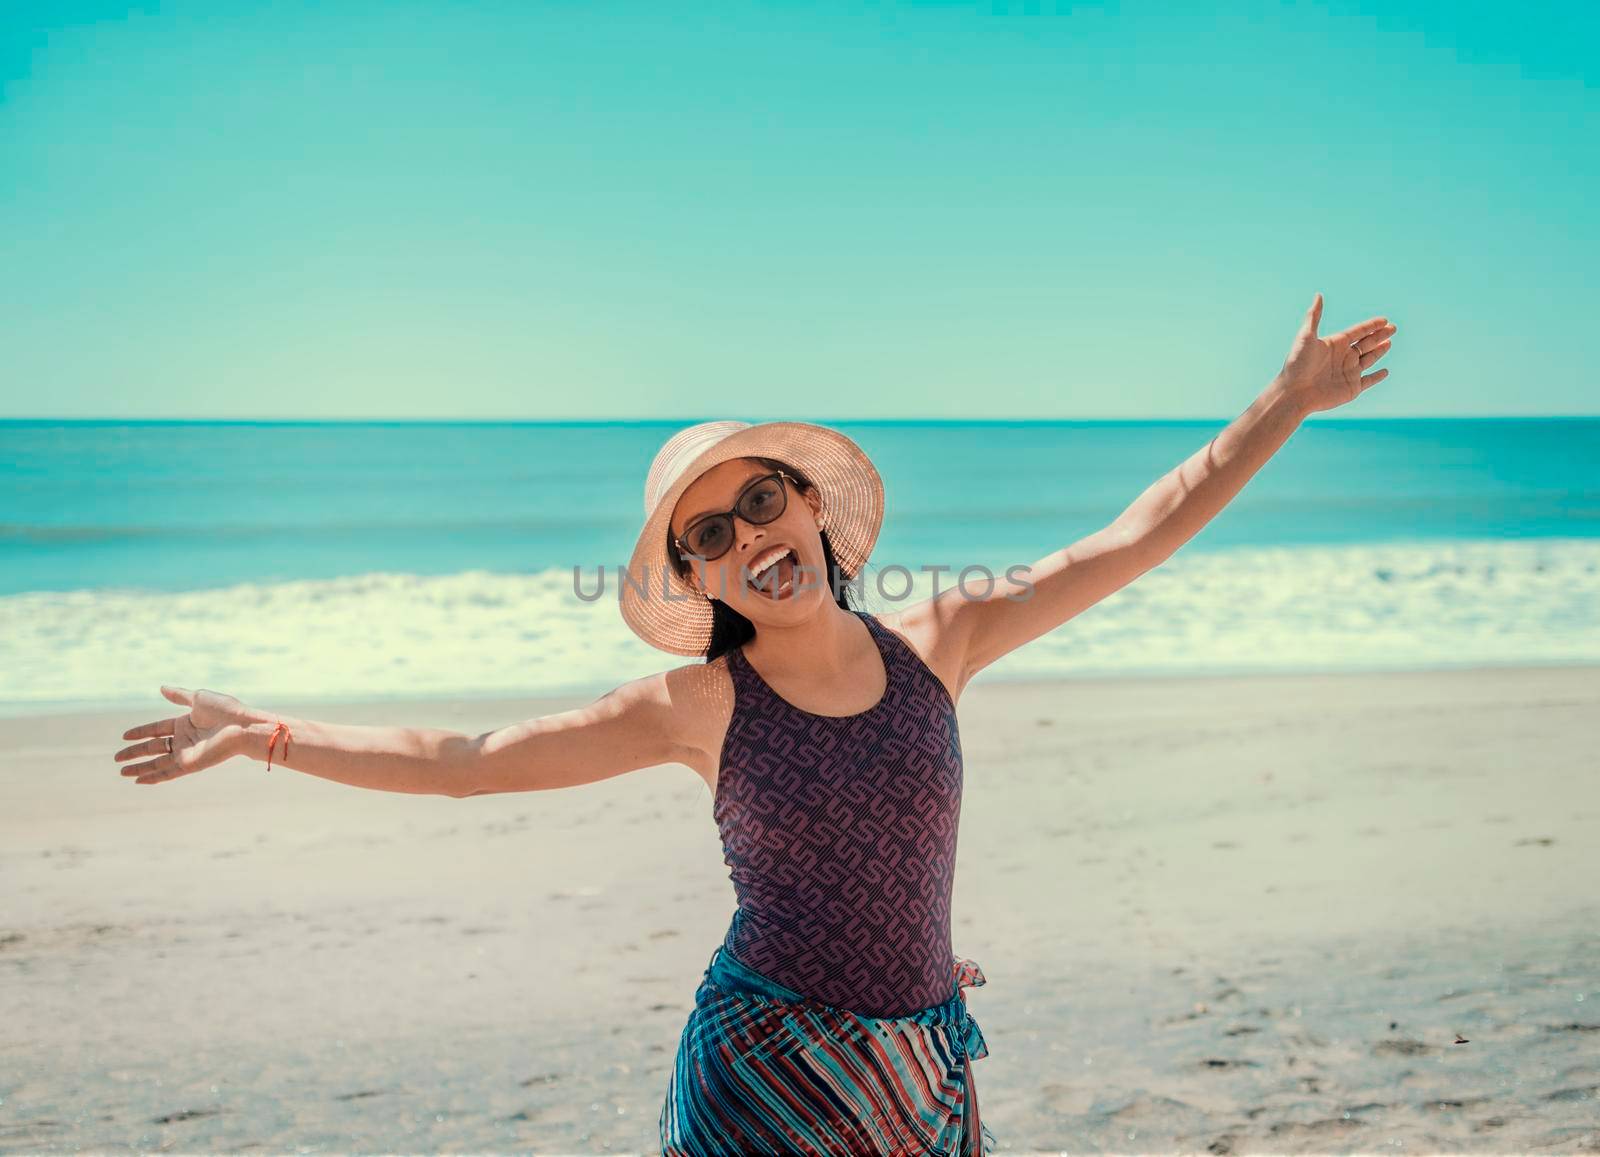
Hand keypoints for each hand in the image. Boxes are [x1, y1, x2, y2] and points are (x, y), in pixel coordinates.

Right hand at [115, 685, 254, 784]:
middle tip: (116, 757)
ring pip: (157, 762)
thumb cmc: (226, 710)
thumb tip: (161, 688)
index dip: (140, 732)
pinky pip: (168, 772)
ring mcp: (186, 753)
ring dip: (139, 767)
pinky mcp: (190, 764)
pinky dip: (153, 777)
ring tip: (121, 771)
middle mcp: (184, 740)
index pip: (157, 729)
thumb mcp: (198, 698)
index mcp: (185, 723)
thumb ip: (179, 696)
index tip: (124, 736)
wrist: (242, 726)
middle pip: (153, 747)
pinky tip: (138, 780)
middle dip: (135, 752)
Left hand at [1276, 293, 1396, 414]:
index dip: (1371, 325)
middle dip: (1380, 335)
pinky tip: (1385, 372)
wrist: (1294, 392)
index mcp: (1336, 344)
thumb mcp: (1306, 336)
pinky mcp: (1352, 388)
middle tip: (1393, 328)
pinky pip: (1369, 381)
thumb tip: (1318, 294)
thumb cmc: (1298, 364)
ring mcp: (1349, 372)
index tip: (1384, 320)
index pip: (1358, 331)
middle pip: (1366, 343)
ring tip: (1389, 342)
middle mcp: (1343, 357)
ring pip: (1369, 359)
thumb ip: (1314, 316)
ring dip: (1380, 351)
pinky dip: (1377, 377)